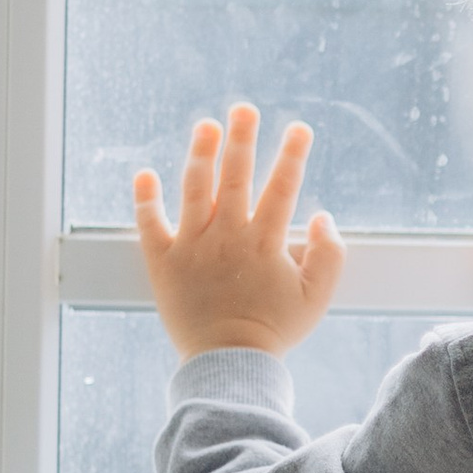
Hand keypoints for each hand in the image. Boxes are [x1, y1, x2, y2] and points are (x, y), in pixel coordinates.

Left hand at [133, 105, 344, 358]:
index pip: (282, 188)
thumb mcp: (316, 298)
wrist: (228, 364)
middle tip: (243, 108)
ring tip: (205, 125)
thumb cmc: (274, 331)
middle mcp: (227, 237)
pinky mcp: (163, 263)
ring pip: (194, 190)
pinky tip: (143, 173)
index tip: (299, 128)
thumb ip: (329, 256)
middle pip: (235, 177)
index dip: (292, 156)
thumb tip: (325, 218)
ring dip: (200, 154)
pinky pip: (149, 225)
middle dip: (241, 139)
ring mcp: (192, 247)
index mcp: (265, 243)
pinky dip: (145, 199)